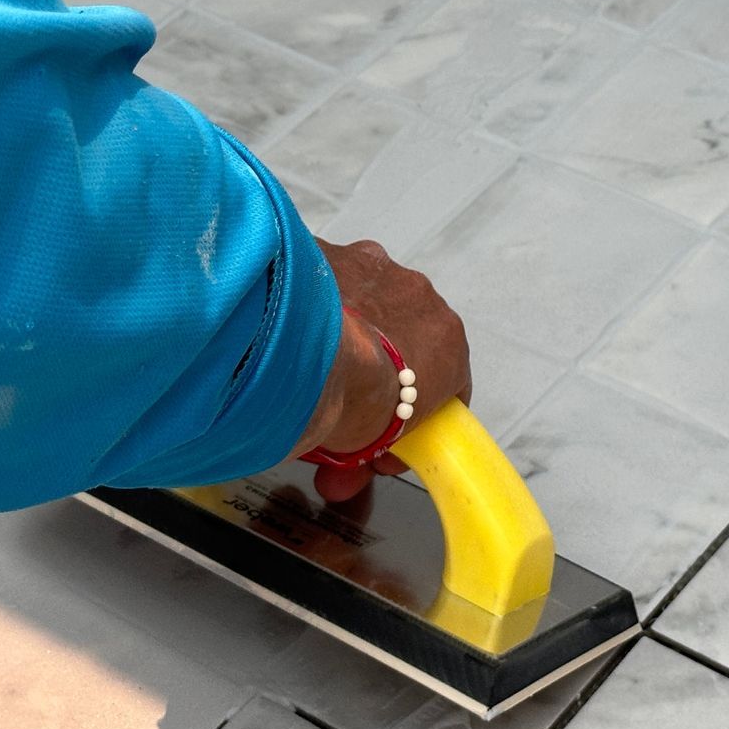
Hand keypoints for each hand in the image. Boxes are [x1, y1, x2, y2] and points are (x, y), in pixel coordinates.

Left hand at [292, 238, 470, 501]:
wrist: (314, 356)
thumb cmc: (354, 400)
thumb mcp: (371, 447)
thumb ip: (364, 457)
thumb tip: (341, 480)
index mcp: (448, 343)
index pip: (443, 375)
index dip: (412, 405)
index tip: (384, 428)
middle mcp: (420, 297)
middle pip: (400, 334)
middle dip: (374, 364)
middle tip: (338, 395)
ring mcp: (375, 267)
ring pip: (362, 298)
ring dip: (342, 325)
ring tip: (305, 361)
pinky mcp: (330, 249)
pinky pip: (320, 278)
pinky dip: (306, 302)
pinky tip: (281, 329)